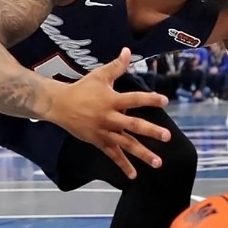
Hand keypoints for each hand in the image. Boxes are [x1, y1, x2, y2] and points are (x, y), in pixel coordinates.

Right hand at [52, 48, 171, 178]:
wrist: (59, 105)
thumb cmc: (82, 88)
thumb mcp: (99, 75)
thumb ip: (117, 66)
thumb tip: (128, 50)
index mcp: (112, 100)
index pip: (134, 98)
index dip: (149, 99)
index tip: (165, 100)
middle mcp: (110, 117)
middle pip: (133, 125)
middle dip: (151, 131)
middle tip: (167, 136)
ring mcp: (104, 132)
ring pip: (126, 145)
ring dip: (143, 154)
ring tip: (159, 163)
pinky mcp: (99, 142)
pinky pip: (113, 156)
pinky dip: (123, 166)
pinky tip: (134, 176)